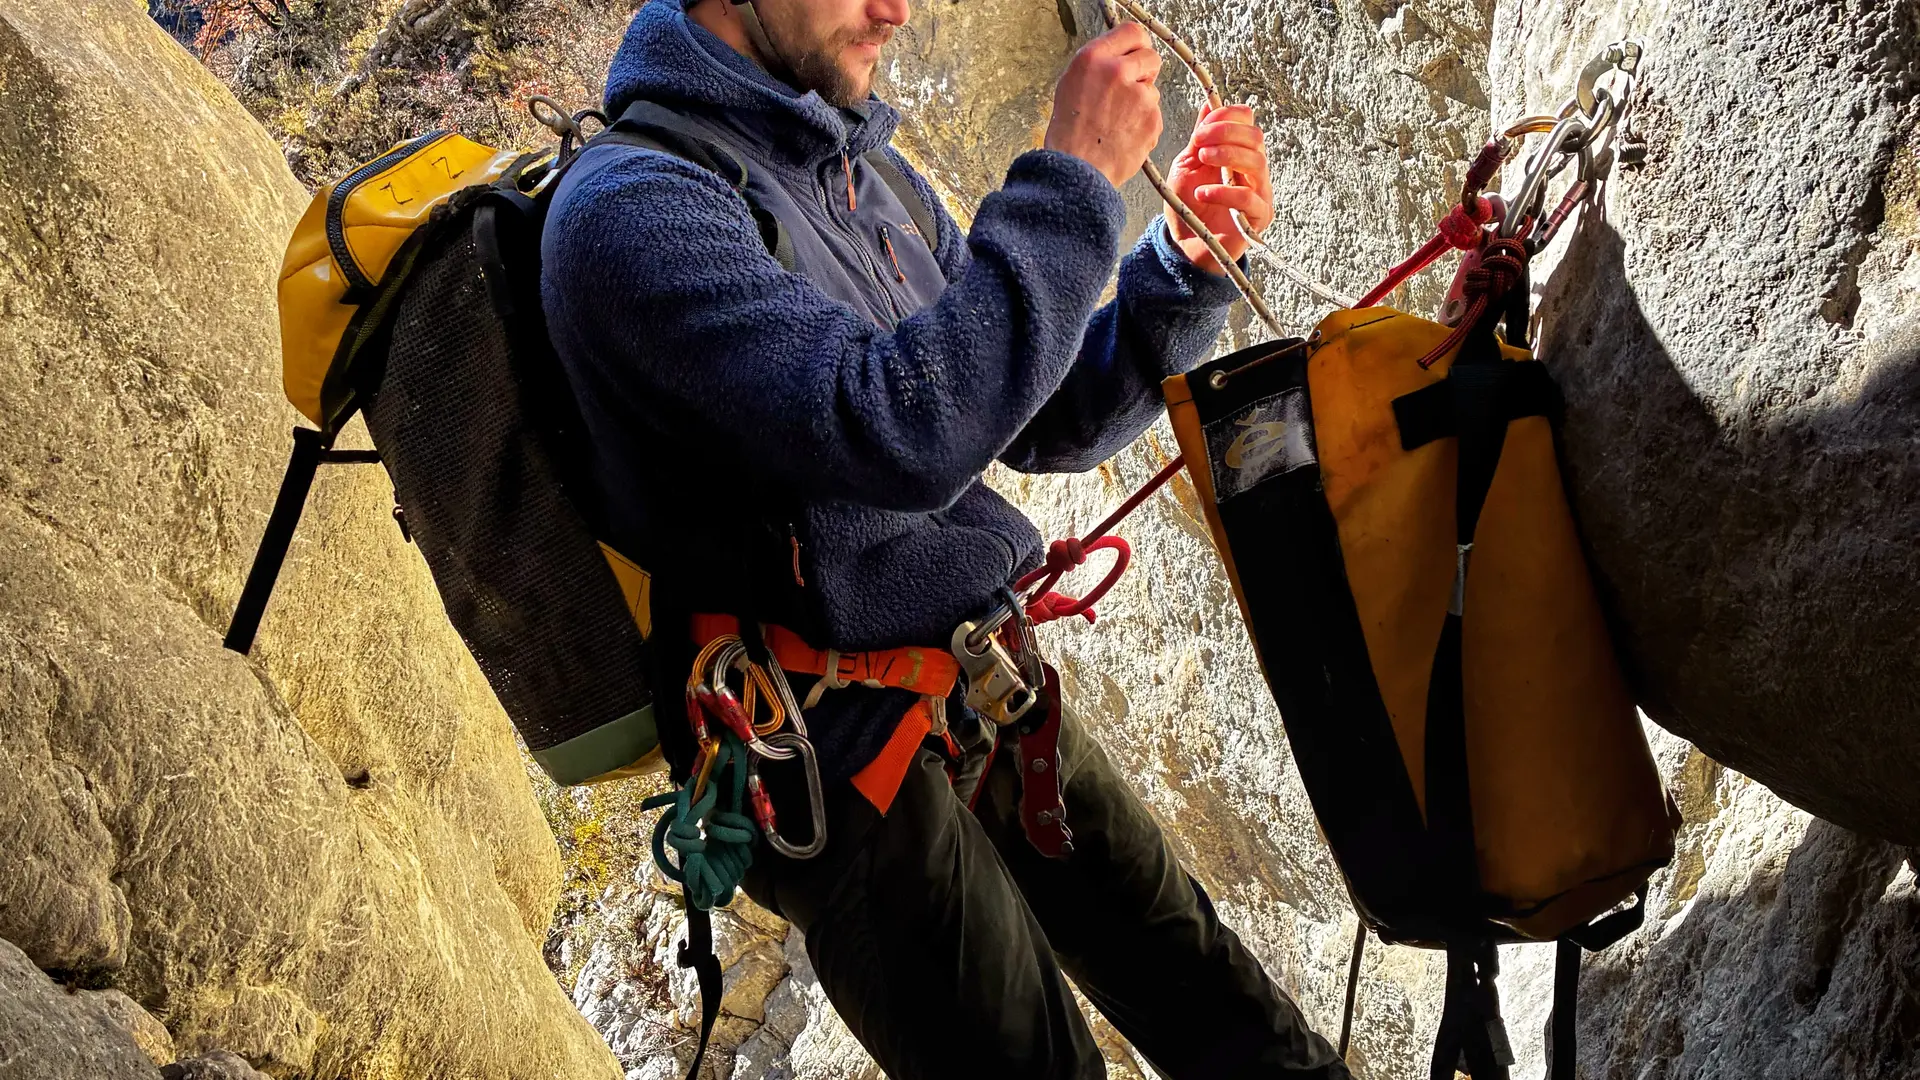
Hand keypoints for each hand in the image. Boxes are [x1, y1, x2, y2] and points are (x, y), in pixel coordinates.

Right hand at [1044, 23, 1164, 189]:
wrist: (1077, 171)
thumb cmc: (1069, 133)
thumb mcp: (1071, 84)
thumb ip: (1098, 64)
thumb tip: (1120, 55)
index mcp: (1093, 59)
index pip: (1131, 32)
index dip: (1137, 44)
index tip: (1136, 53)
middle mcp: (1118, 72)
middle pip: (1150, 57)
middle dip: (1144, 72)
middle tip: (1128, 92)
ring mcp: (1139, 96)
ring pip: (1153, 90)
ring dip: (1141, 102)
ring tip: (1117, 122)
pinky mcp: (1152, 119)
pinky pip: (1155, 114)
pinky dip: (1144, 124)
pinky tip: (1124, 135)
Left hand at [1164, 104, 1273, 274]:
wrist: (1186, 244)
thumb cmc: (1188, 204)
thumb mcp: (1188, 165)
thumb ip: (1200, 138)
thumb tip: (1209, 105)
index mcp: (1239, 152)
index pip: (1247, 122)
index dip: (1227, 119)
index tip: (1200, 130)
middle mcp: (1253, 169)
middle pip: (1255, 137)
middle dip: (1226, 133)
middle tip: (1200, 144)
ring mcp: (1260, 192)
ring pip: (1257, 162)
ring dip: (1228, 155)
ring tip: (1202, 160)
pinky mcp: (1259, 217)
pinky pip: (1249, 199)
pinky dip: (1224, 192)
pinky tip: (1202, 192)